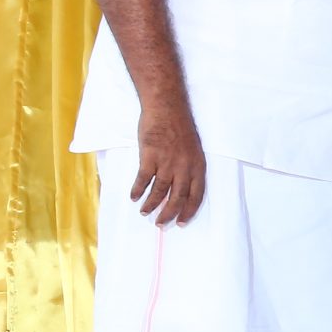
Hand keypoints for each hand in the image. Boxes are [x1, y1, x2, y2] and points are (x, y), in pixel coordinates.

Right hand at [132, 99, 207, 224]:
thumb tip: (180, 188)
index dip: (189, 211)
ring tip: (145, 212)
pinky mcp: (150, 157)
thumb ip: (189, 168)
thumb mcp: (193, 149)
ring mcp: (167, 162)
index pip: (197, 195)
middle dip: (168, 213)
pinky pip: (143, 179)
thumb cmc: (180, 128)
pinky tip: (134, 197)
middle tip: (161, 223)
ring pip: (159, 191)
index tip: (182, 222)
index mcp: (198, 165)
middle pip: (178, 197)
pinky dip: (138, 190)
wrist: (167, 108)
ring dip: (151, 204)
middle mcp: (184, 166)